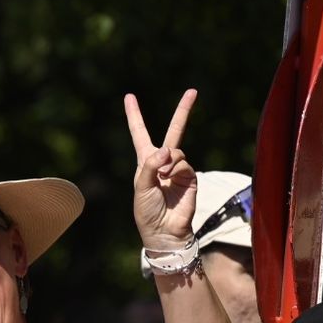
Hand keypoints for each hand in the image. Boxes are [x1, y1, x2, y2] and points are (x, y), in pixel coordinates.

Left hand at [124, 89, 199, 249]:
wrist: (164, 231)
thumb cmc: (146, 212)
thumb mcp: (140, 187)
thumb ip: (150, 165)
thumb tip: (168, 149)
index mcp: (145, 161)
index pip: (139, 133)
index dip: (135, 115)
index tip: (129, 96)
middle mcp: (162, 162)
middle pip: (174, 130)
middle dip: (184, 111)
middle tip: (193, 90)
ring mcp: (178, 168)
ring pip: (177, 152)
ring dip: (168, 163)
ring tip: (161, 179)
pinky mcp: (190, 177)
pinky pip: (184, 164)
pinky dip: (175, 170)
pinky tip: (169, 181)